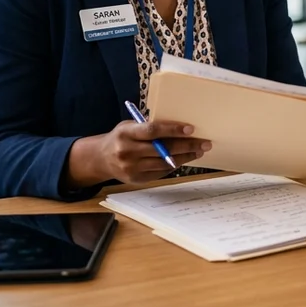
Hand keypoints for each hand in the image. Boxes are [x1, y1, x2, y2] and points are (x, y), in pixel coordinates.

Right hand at [70, 120, 210, 186]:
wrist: (101, 158)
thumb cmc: (121, 137)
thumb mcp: (129, 126)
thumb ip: (148, 127)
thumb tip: (178, 127)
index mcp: (126, 134)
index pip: (152, 131)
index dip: (172, 130)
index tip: (191, 129)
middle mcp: (127, 151)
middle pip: (162, 149)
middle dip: (186, 146)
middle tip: (204, 143)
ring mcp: (131, 168)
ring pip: (164, 163)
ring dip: (185, 157)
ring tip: (198, 151)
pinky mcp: (136, 179)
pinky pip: (160, 172)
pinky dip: (174, 165)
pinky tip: (184, 159)